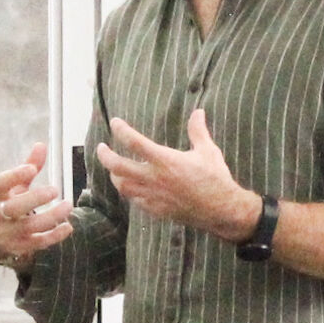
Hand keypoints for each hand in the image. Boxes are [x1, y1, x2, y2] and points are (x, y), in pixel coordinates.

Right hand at [0, 143, 76, 267]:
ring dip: (51, 217)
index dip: (16, 175)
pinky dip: (54, 236)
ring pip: (30, 226)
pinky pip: (38, 243)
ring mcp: (8, 233)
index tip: (32, 169)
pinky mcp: (19, 247)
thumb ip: (27, 167)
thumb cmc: (1, 204)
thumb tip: (42, 145)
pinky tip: (68, 226)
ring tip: (68, 206)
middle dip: (35, 199)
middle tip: (55, 190)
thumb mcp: (9, 187)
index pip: (1, 183)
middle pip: (15, 207)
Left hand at [96, 110, 260, 238]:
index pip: (134, 142)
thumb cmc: (216, 178)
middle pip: (118, 167)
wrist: (222, 210)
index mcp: (166, 160)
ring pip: (122, 186)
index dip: (121, 130)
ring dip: (115, 175)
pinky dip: (130, 192)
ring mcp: (154, 196)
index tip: (115, 123)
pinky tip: (132, 186)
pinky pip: (135, 201)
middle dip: (105, 156)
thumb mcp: (208, 151)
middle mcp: (155, 178)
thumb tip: (198, 112)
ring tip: (115, 168)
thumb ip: (198, 131)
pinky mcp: (157, 210)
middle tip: (101, 148)